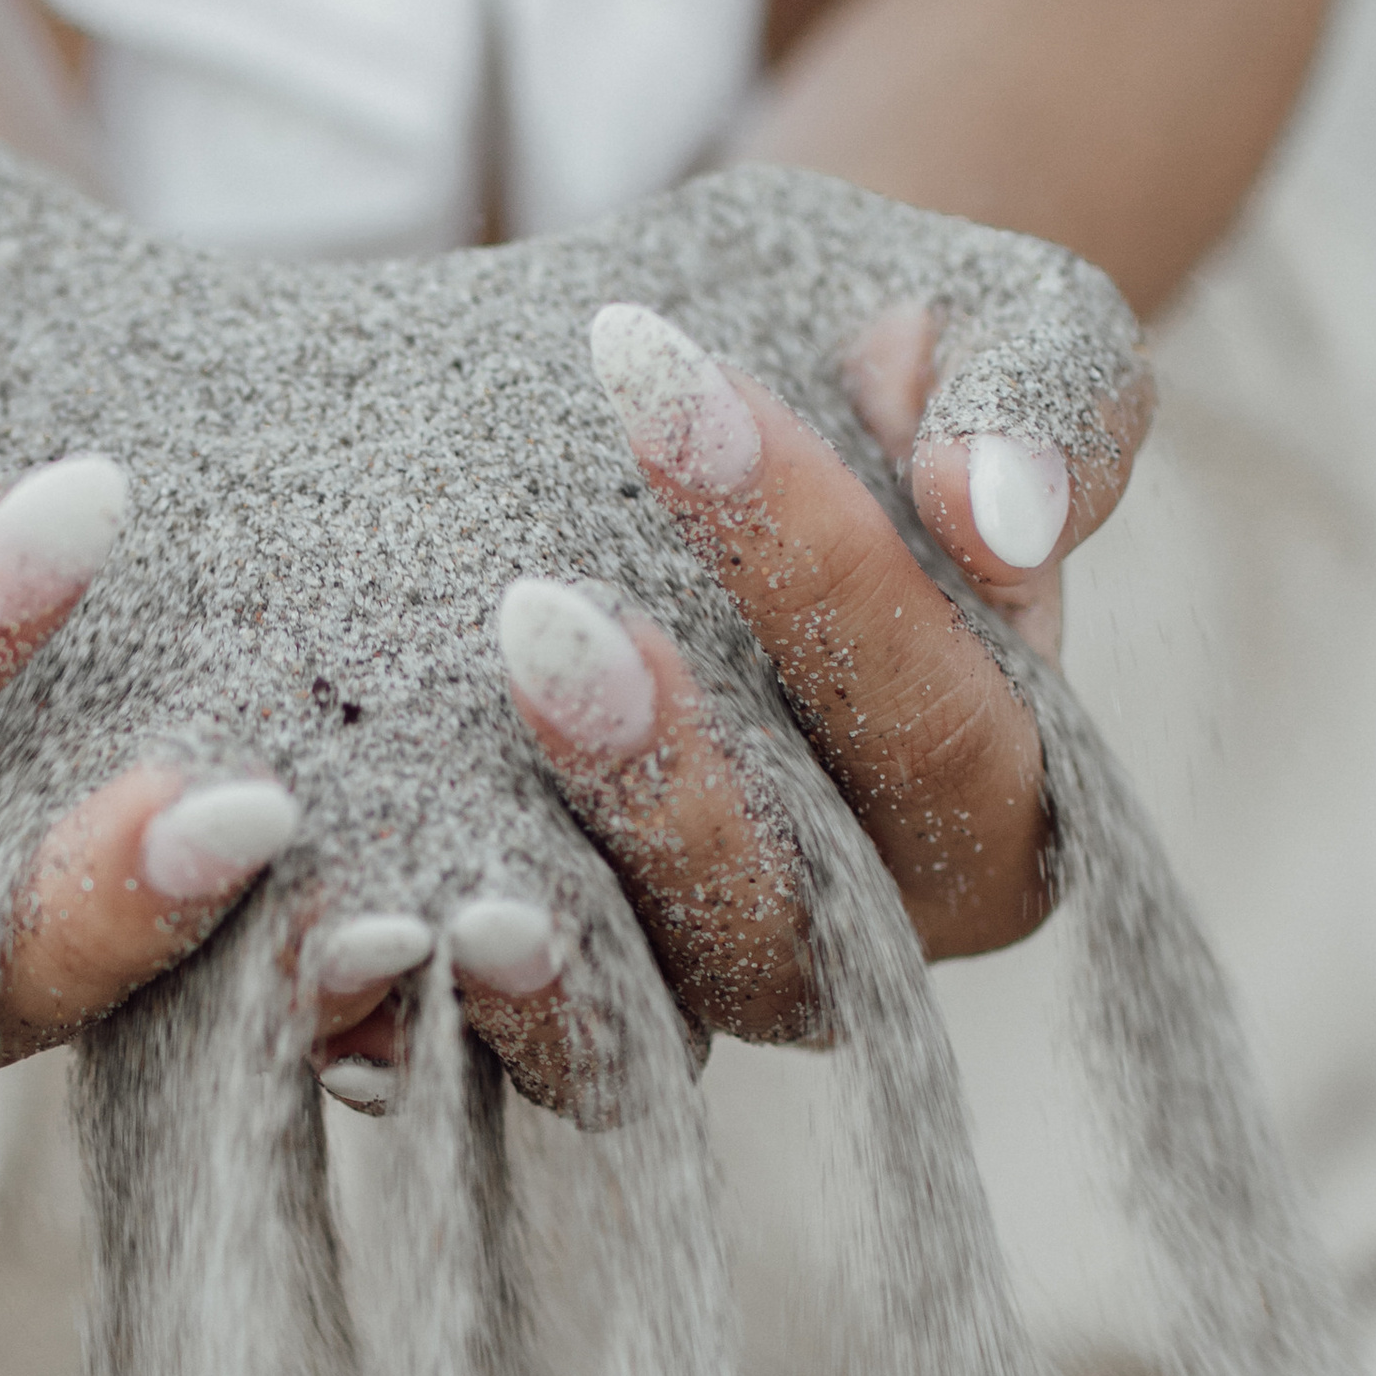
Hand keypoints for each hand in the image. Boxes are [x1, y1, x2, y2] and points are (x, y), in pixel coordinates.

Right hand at [0, 214, 305, 1060]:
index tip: (76, 509)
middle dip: (90, 900)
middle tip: (244, 800)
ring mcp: (9, 930)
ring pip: (108, 1021)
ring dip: (242, 983)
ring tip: (380, 916)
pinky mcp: (161, 936)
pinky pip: (247, 1010)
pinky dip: (346, 998)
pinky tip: (453, 930)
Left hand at [311, 294, 1150, 1113]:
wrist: (680, 382)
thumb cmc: (860, 345)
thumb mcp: (983, 312)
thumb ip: (1044, 391)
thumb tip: (1003, 512)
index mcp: (989, 801)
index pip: (938, 726)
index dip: (826, 577)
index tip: (672, 389)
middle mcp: (843, 933)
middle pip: (784, 917)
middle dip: (664, 780)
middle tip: (536, 619)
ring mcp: (679, 987)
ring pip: (631, 1044)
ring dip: (545, 960)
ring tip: (443, 878)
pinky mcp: (523, 1004)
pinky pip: (469, 1063)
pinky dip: (396, 1027)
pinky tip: (331, 939)